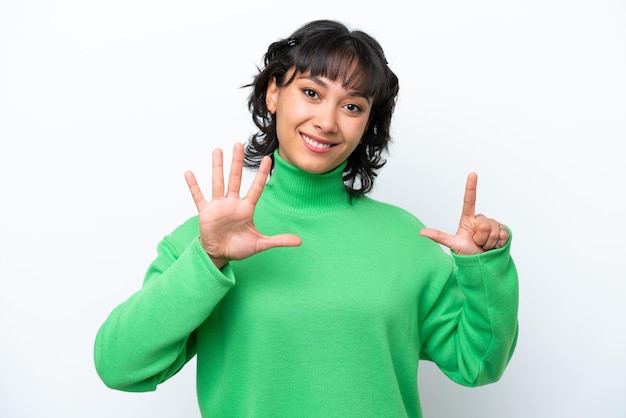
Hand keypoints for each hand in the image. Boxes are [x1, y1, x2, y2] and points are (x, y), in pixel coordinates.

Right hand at [185, 143, 301, 267]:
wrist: (220, 255)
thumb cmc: (240, 248)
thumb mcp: (261, 244)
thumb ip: (279, 240)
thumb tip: (300, 241)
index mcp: (246, 208)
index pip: (256, 188)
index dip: (262, 174)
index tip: (268, 159)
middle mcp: (232, 203)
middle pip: (236, 178)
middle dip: (237, 162)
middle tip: (239, 145)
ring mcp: (218, 206)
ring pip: (218, 182)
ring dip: (217, 167)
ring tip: (217, 151)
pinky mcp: (205, 212)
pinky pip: (198, 197)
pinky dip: (194, 186)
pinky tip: (189, 173)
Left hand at [420, 172, 508, 254]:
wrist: (482, 263)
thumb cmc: (466, 252)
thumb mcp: (453, 244)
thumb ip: (439, 237)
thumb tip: (421, 232)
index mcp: (468, 219)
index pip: (469, 201)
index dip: (471, 187)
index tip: (472, 174)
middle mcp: (481, 219)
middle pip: (483, 224)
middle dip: (481, 238)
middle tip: (478, 243)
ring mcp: (493, 224)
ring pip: (493, 230)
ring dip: (489, 242)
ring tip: (485, 245)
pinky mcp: (504, 230)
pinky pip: (503, 234)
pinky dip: (498, 244)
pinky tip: (495, 246)